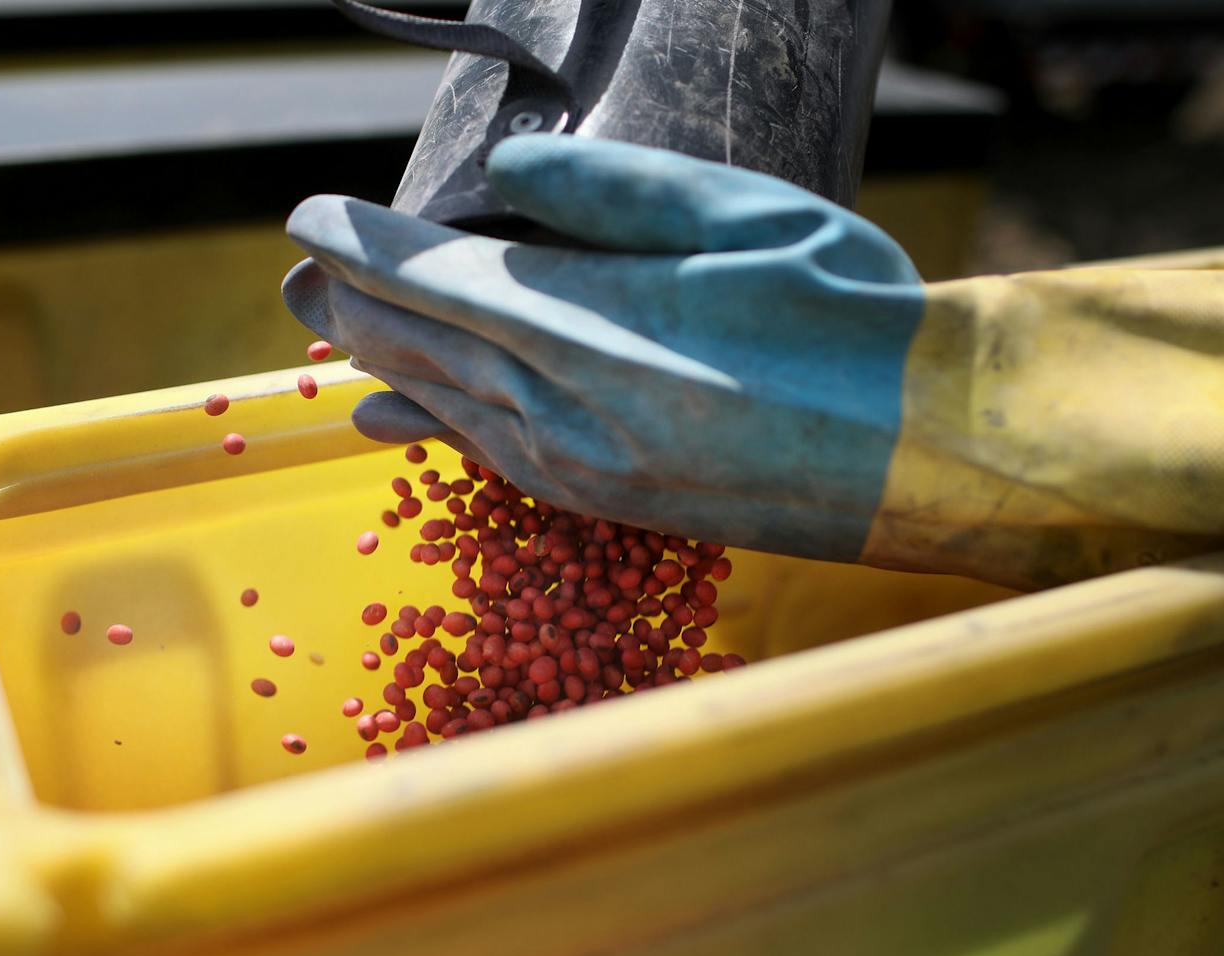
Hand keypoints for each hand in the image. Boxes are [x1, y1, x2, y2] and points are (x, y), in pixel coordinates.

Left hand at [283, 135, 922, 561]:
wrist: (925, 454)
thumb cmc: (854, 317)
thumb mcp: (748, 217)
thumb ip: (612, 193)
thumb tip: (503, 180)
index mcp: (602, 324)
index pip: (441, 273)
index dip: (366, 243)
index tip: (308, 218)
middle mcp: (574, 407)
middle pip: (427, 347)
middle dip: (354, 305)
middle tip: (298, 278)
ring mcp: (588, 469)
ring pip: (450, 408)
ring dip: (383, 366)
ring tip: (331, 340)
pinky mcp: (612, 508)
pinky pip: (495, 459)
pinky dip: (438, 429)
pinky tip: (405, 424)